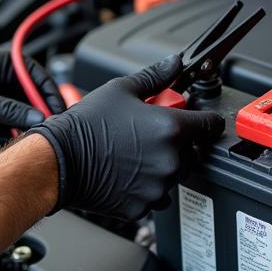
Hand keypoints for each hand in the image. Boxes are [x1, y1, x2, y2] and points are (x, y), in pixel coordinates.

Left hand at [0, 48, 63, 148]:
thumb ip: (6, 109)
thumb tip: (37, 116)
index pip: (33, 72)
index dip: (47, 90)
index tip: (57, 109)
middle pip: (30, 94)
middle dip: (41, 110)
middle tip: (54, 129)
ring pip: (21, 112)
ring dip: (30, 125)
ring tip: (40, 139)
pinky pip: (9, 125)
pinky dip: (17, 133)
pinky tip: (23, 144)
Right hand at [31, 54, 223, 221]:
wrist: (60, 160)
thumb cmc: (86, 126)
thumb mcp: (120, 89)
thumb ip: (155, 77)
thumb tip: (174, 63)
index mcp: (170, 128)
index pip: (211, 125)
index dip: (205, 119)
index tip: (198, 119)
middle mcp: (170, 160)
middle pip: (193, 152)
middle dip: (177, 143)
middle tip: (150, 134)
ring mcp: (158, 186)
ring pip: (174, 175)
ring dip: (162, 165)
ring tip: (134, 153)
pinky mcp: (144, 206)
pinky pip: (156, 196)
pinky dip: (147, 187)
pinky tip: (126, 172)